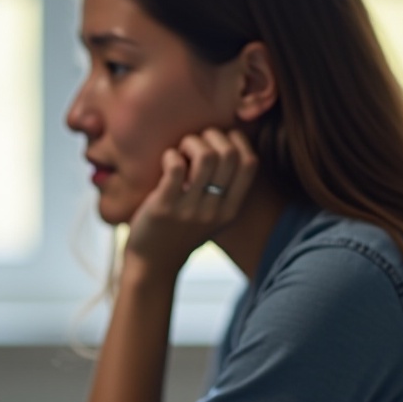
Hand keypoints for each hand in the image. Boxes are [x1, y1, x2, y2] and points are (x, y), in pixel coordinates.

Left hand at [126, 127, 257, 274]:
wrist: (152, 265)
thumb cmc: (179, 233)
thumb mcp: (211, 217)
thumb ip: (222, 191)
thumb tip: (226, 147)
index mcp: (230, 210)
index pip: (250, 163)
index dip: (237, 141)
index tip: (217, 141)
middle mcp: (215, 210)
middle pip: (229, 154)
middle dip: (211, 136)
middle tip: (193, 142)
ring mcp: (190, 209)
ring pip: (206, 157)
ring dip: (191, 142)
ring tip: (179, 150)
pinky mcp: (164, 207)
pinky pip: (176, 167)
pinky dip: (171, 155)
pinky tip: (166, 160)